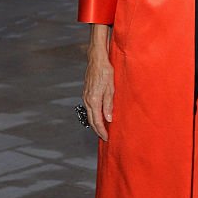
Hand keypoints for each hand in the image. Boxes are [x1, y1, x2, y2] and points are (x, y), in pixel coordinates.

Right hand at [83, 25, 113, 140]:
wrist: (97, 59)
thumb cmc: (106, 71)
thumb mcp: (111, 88)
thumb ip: (109, 104)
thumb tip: (108, 119)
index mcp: (94, 100)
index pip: (97, 120)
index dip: (102, 131)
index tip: (107, 138)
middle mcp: (87, 99)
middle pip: (91, 119)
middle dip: (98, 130)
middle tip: (105, 137)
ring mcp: (86, 96)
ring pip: (90, 114)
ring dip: (96, 123)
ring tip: (103, 129)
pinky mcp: (87, 92)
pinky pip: (90, 108)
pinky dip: (94, 115)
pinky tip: (100, 116)